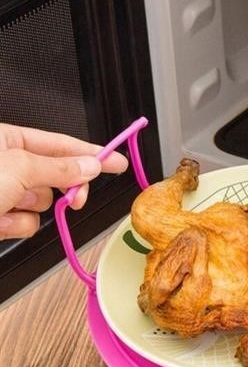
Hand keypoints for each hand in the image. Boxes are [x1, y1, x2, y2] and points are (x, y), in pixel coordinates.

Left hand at [0, 122, 127, 239]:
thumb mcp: (19, 169)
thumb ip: (59, 167)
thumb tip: (90, 165)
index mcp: (6, 140)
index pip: (59, 144)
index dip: (91, 152)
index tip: (117, 162)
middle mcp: (5, 164)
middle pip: (55, 174)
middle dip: (63, 189)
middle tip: (76, 199)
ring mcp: (1, 192)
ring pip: (42, 202)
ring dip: (32, 209)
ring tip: (10, 207)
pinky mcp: (0, 217)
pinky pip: (26, 222)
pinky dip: (17, 225)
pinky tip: (1, 222)